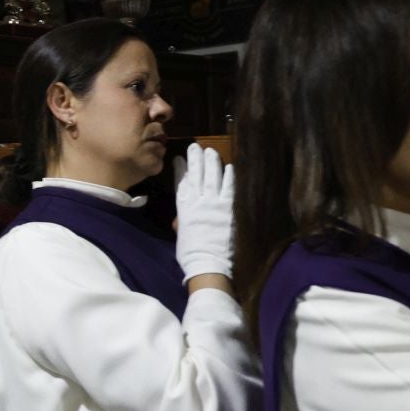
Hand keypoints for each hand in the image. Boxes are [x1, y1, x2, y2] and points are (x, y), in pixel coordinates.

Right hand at [172, 143, 234, 279]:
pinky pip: (230, 188)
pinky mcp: (230, 209)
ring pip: (213, 176)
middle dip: (196, 159)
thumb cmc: (191, 253)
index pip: (181, 182)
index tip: (179, 158)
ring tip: (211, 151)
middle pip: (197, 174)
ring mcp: (214, 204)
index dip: (180, 169)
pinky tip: (230, 167)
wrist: (208, 263)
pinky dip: (230, 177)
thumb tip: (180, 219)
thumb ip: (182, 222)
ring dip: (212, 162)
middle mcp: (198, 202)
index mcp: (184, 208)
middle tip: (196, 147)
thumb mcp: (181, 235)